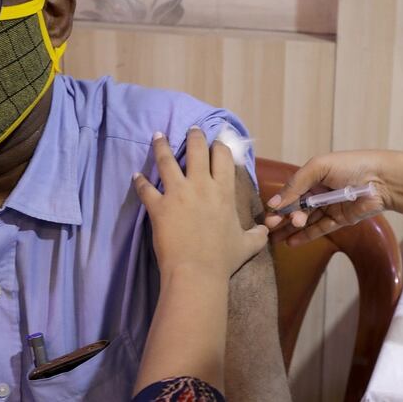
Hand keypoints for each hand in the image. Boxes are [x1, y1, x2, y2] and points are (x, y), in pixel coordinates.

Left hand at [133, 127, 269, 279]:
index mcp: (223, 191)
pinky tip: (136, 175)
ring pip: (167, 161)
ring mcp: (177, 194)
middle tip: (191, 129)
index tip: (216, 141)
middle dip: (194, 136)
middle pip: (196, 150)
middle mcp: (200, 185)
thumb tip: (266, 230)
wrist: (197, 272)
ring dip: (161, 146)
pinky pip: (145, 189)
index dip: (219, 145)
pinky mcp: (158, 206)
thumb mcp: (247, 245)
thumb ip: (257, 235)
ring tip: (157, 135)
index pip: (222, 156)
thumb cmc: (223, 258)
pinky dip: (140, 181)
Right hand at [264, 151, 394, 245]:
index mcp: (313, 176)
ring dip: (291, 229)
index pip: (291, 192)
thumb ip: (296, 184)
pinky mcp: (340, 220)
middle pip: (296, 208)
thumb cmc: (350, 166)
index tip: (269, 215)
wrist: (382, 179)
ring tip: (275, 239)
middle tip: (270, 228)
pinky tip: (291, 242)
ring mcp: (329, 207)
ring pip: (306, 220)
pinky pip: (320, 229)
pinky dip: (306, 236)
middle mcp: (319, 191)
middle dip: (282, 218)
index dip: (280, 204)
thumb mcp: (319, 167)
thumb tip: (276, 202)